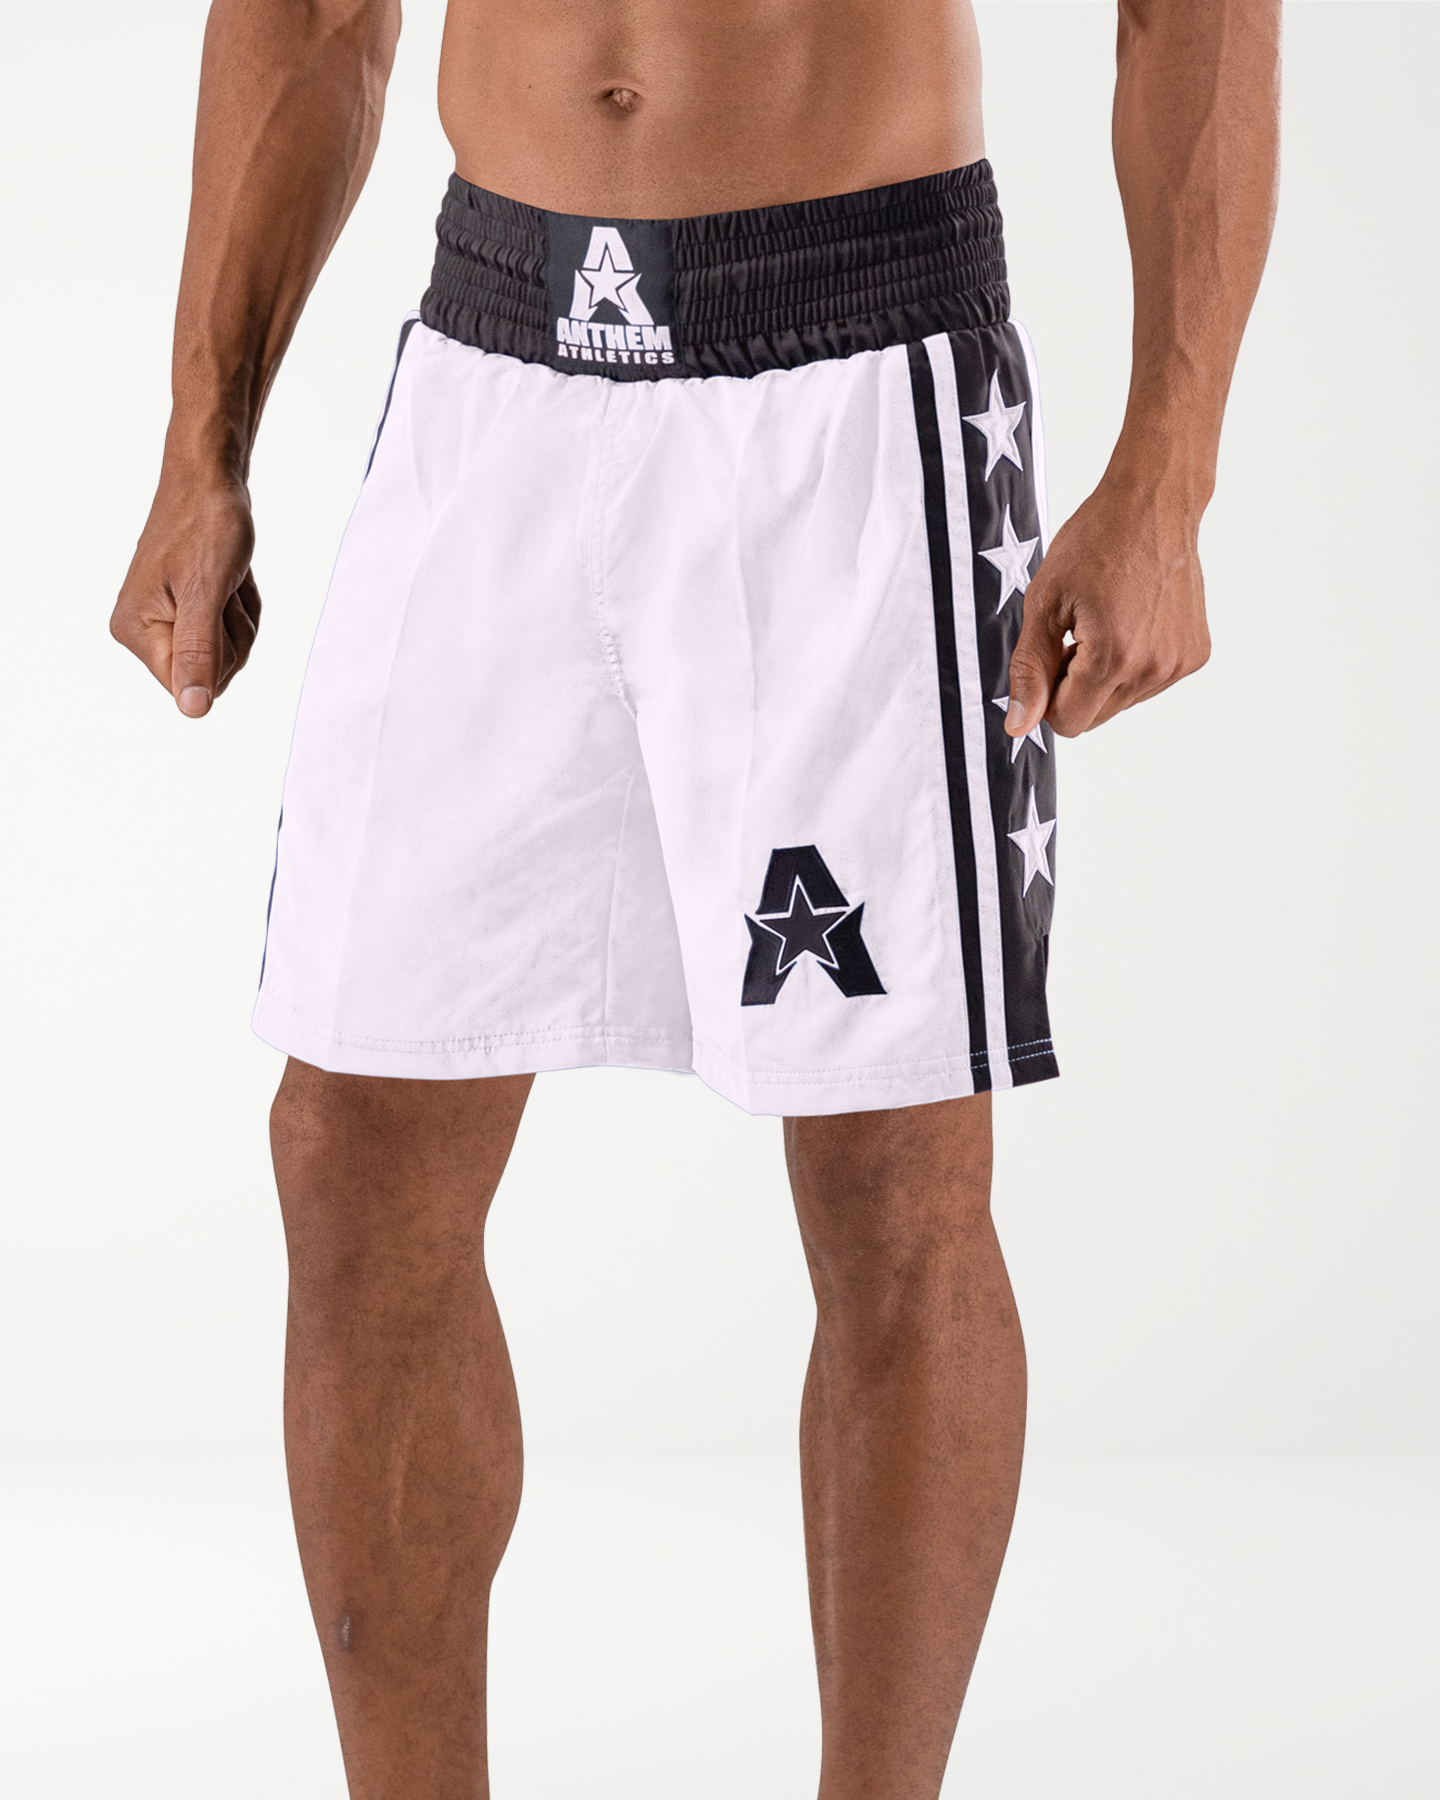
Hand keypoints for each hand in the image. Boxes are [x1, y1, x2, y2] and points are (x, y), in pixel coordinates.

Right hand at [111, 472, 261, 716]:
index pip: (192, 686)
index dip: (219, 651)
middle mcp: (142, 630)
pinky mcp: (184, 609)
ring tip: (225, 577)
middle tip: (223, 587)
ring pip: (228, 652)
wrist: (209, 477)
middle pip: (215, 672)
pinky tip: (229, 577)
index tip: (213, 604)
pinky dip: (240, 605)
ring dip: (240, 615)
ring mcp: (163, 620)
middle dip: (234, 631)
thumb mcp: (206, 591)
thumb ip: (198, 652)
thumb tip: (193, 710)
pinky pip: (229, 630)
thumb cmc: (206, 523)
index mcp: (135, 630)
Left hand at [1004, 479, 1210, 738]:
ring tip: (1106, 621)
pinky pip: (1149, 683)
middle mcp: (1154, 668)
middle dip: (1075, 686)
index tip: (1053, 654)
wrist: (1154, 503)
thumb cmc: (1097, 541)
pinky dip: (1133, 663)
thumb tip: (1019, 725)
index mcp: (1114, 658)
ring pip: (1121, 702)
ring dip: (1104, 675)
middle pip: (1095, 717)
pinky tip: (1132, 620)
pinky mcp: (1195, 653)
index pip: (1069, 723)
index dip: (1048, 695)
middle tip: (1077, 633)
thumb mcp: (1045, 603)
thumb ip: (1030, 669)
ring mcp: (1179, 663)